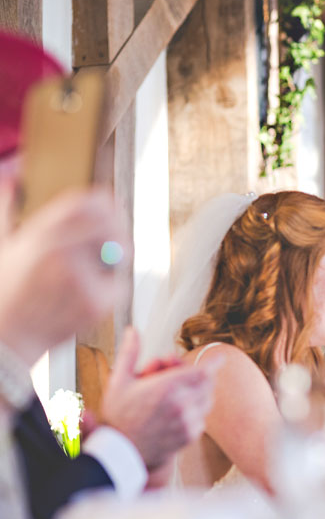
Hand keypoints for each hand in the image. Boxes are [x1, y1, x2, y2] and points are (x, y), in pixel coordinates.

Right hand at [0, 190, 129, 364]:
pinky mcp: (93, 301)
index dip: (106, 205)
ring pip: (118, 257)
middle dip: (118, 235)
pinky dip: (110, 292)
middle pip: (111, 226)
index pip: (87, 202)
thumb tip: (12, 180)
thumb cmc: (5, 291)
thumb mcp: (4, 245)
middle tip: (116, 250)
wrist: (4, 338)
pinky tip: (84, 300)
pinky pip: (118, 287)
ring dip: (112, 265)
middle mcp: (59, 248)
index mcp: (40, 232)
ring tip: (86, 279)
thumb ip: (10, 210)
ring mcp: (78, 276)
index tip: (113, 214)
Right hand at [101, 328, 215, 470]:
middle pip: (208, 383)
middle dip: (200, 376)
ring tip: (177, 394)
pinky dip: (195, 412)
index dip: (214, 363)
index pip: (203, 371)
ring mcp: (187, 422)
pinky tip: (177, 412)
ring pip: (207, 400)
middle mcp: (181, 404)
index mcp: (167, 388)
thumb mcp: (118, 381)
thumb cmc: (118, 415)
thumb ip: (130, 353)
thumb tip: (133, 330)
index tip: (219, 357)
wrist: (119, 453)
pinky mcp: (190, 436)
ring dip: (199, 393)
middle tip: (182, 376)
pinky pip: (202, 418)